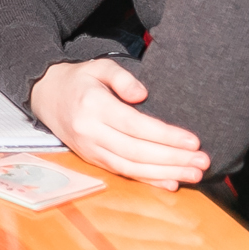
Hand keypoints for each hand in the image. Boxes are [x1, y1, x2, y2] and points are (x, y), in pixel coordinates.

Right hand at [28, 59, 208, 190]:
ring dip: (165, 173)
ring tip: (194, 175)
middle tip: (203, 161)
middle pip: (136, 151)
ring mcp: (90, 149)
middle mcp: (90, 132)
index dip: (165, 136)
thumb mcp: (99, 66)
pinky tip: (171, 184)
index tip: (193, 141)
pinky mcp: (92, 160)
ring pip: (131, 167)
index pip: (135, 126)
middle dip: (173, 159)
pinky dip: (148, 181)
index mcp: (93, 106)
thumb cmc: (80, 79)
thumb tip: (143, 94)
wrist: (46, 95)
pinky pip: (123, 174)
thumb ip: (122, 77)